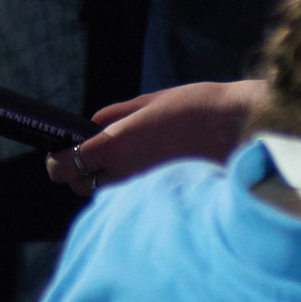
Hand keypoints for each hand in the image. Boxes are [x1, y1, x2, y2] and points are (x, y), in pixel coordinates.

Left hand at [44, 79, 263, 196]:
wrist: (241, 128)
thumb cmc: (197, 106)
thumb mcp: (150, 101)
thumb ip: (116, 115)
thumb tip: (93, 124)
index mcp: (116, 144)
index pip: (65, 167)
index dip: (58, 161)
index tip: (62, 153)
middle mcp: (125, 173)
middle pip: (81, 187)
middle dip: (81, 173)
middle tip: (94, 156)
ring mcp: (144, 191)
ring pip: (107, 196)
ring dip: (107, 182)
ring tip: (126, 162)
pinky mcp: (163, 200)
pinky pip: (134, 201)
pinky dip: (132, 191)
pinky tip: (148, 173)